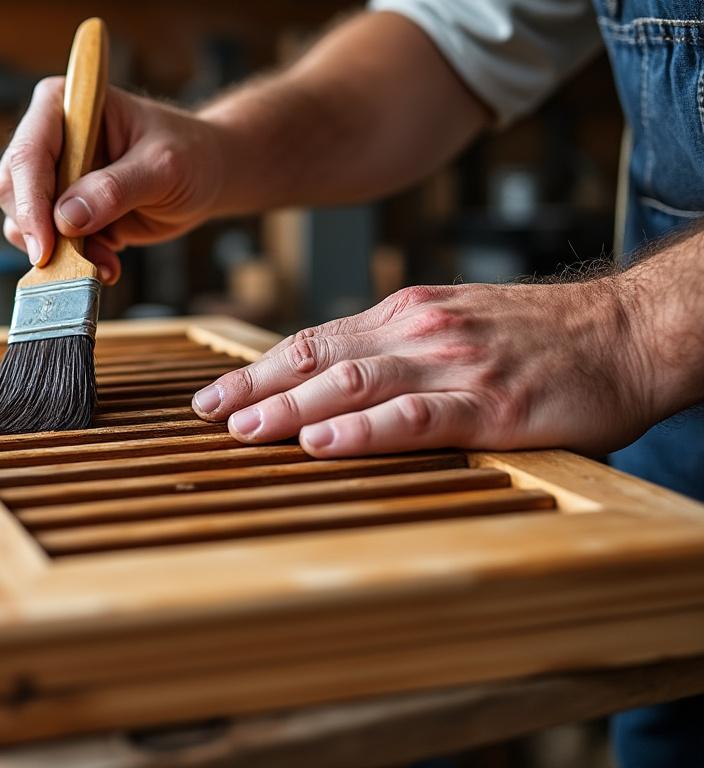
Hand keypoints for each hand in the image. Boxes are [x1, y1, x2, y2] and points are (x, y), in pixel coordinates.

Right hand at [0, 78, 229, 283]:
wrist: (206, 175)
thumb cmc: (189, 154)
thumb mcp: (162, 167)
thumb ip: (116, 189)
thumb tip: (67, 218)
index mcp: (66, 105)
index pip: (29, 152)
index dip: (31, 202)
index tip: (45, 246)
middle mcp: (50, 137)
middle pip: (13, 189)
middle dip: (42, 231)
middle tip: (84, 259)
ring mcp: (53, 175)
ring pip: (22, 221)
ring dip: (59, 252)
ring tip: (106, 260)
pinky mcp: (61, 209)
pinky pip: (46, 242)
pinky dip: (71, 261)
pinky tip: (107, 262)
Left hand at [191, 281, 655, 456]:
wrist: (629, 332)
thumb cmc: (541, 337)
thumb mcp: (455, 323)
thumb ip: (396, 346)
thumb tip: (330, 376)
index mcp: (405, 314)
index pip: (311, 341)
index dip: (256, 370)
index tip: (212, 396)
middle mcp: (417, 332)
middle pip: (316, 359)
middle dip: (254, 390)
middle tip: (205, 417)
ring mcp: (452, 366)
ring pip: (352, 383)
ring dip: (290, 408)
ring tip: (243, 431)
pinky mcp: (490, 405)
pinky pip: (414, 416)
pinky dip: (363, 430)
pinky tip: (324, 443)